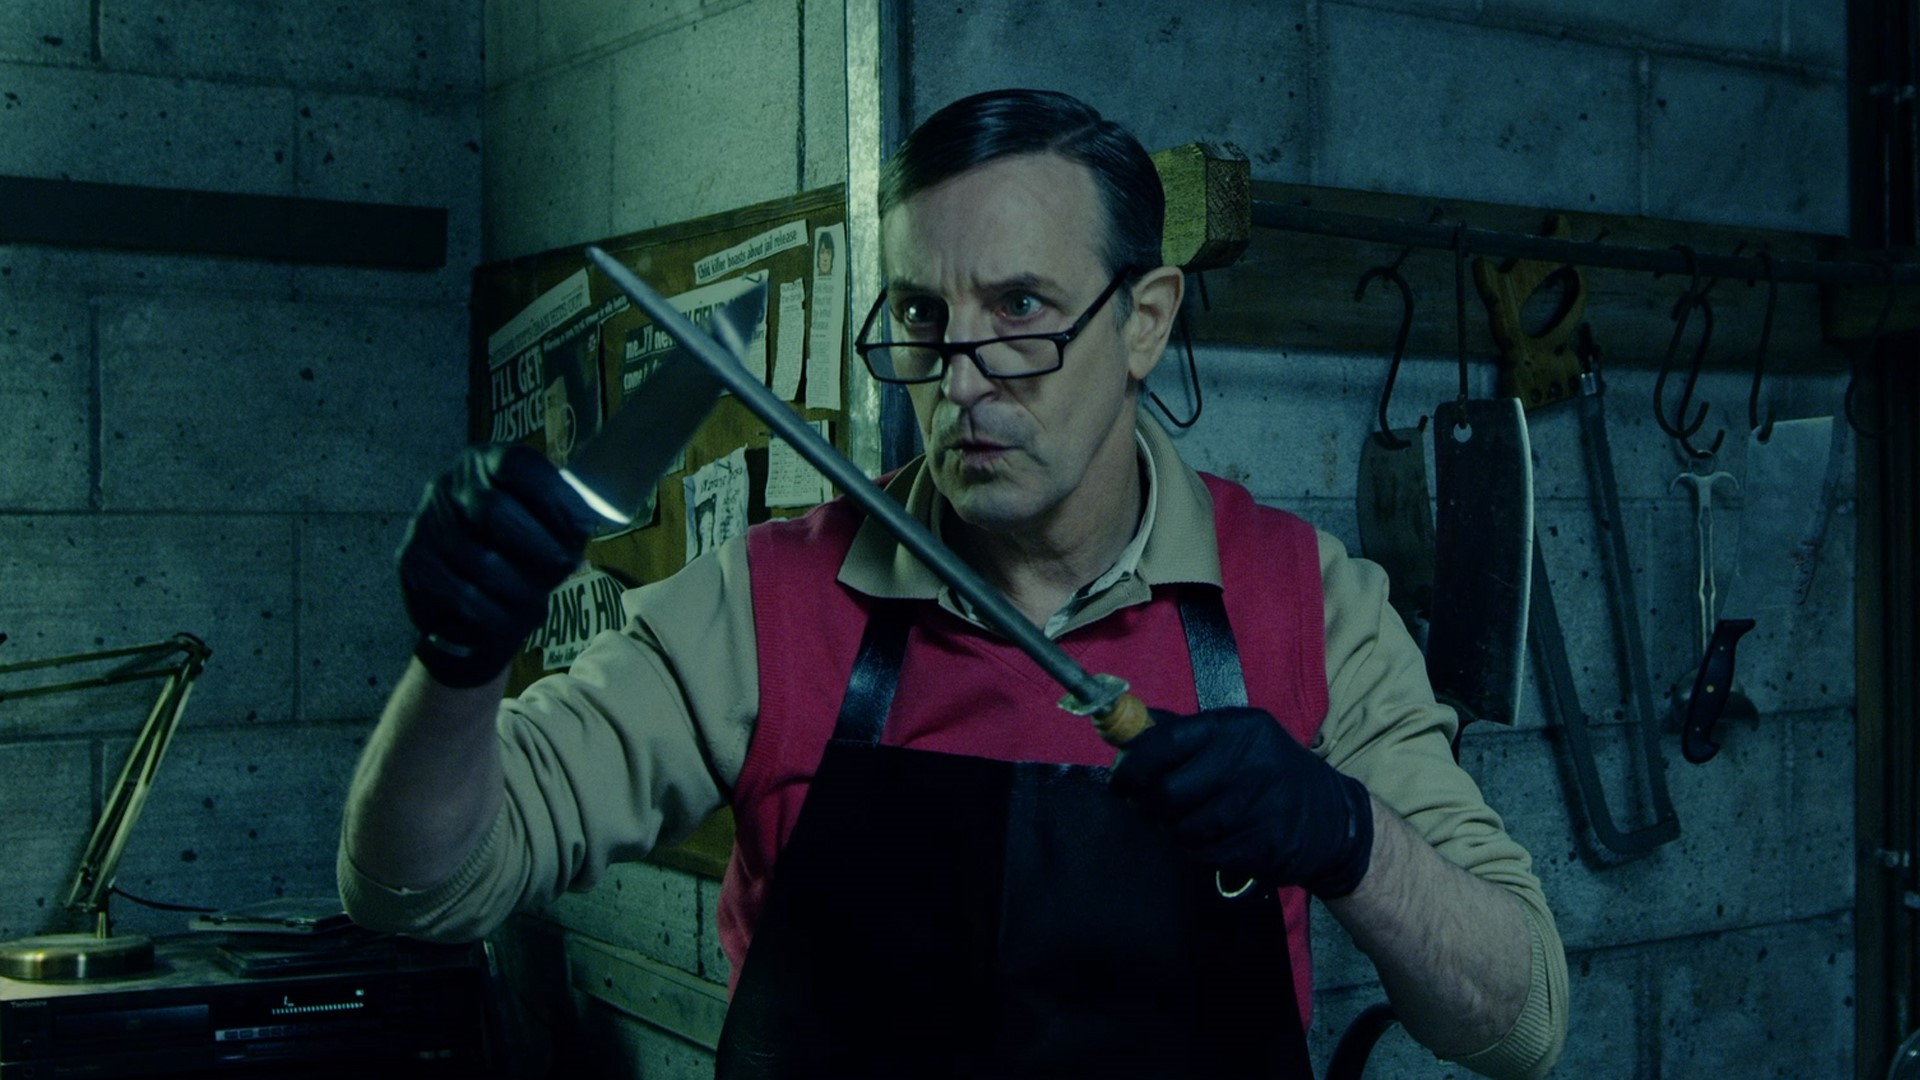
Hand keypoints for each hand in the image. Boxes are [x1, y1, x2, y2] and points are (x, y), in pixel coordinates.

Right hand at [396, 444, 594, 686]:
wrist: (470, 606)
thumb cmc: (522, 555)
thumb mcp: (552, 530)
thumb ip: (566, 521)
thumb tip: (581, 522)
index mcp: (487, 462)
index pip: (516, 464)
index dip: (553, 496)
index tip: (584, 527)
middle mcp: (448, 484)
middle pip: (494, 510)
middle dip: (537, 544)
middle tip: (565, 565)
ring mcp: (425, 521)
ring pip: (479, 560)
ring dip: (520, 588)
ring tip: (539, 601)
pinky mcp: (411, 561)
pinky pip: (460, 594)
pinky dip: (495, 613)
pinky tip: (511, 619)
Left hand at [1109, 706, 1374, 896]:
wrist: (1332, 820)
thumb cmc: (1271, 773)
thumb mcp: (1239, 738)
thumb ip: (1184, 734)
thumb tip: (1124, 733)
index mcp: (1237, 729)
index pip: (1167, 741)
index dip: (1134, 764)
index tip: (1121, 779)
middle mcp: (1248, 763)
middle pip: (1169, 791)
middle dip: (1150, 804)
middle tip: (1148, 807)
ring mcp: (1256, 807)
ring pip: (1182, 827)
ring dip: (1175, 830)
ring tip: (1189, 822)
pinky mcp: (1260, 846)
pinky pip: (1203, 854)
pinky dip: (1198, 851)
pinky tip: (1214, 840)